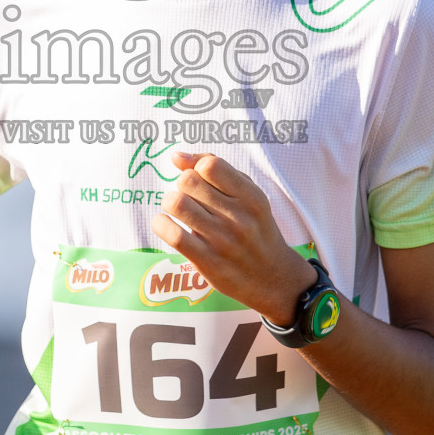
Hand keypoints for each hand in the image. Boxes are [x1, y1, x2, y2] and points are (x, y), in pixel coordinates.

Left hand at [152, 151, 317, 326]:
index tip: (200, 180)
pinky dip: (161, 224)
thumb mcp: (248, 196)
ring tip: (178, 210)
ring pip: (177, 204)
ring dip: (170, 203)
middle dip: (182, 185)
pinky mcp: (208, 262)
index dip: (197, 168)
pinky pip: (173, 235)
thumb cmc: (255, 229)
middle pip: (188, 182)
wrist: (272, 278)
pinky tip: (166, 224)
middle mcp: (239, 217)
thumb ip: (217, 170)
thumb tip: (176, 156)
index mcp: (251, 197)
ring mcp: (223, 241)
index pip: (210, 166)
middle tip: (190, 197)